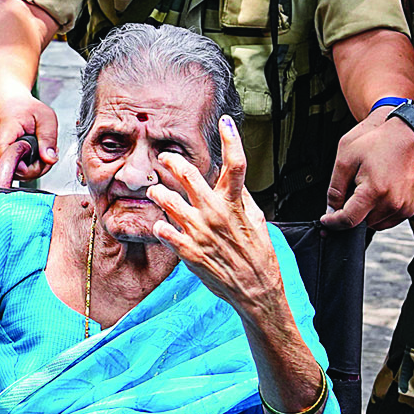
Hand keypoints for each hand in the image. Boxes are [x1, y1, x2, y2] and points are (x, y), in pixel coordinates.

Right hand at [0, 94, 59, 180]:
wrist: (8, 104)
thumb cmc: (24, 108)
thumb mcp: (44, 117)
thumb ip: (48, 138)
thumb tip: (51, 159)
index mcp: (3, 141)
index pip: (17, 168)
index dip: (35, 164)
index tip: (42, 149)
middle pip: (22, 175)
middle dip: (40, 164)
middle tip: (45, 146)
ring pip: (23, 176)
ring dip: (37, 164)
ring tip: (39, 146)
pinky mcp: (2, 164)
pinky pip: (21, 173)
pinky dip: (31, 164)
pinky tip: (33, 151)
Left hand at [148, 115, 282, 315]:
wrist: (256, 290)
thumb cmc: (258, 256)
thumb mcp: (257, 221)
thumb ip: (242, 198)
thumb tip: (232, 179)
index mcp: (235, 204)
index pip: (236, 164)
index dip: (232, 139)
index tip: (226, 122)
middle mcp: (216, 214)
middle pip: (189, 175)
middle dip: (172, 162)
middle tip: (164, 158)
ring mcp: (200, 233)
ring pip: (168, 201)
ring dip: (158, 193)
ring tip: (155, 192)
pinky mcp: (189, 252)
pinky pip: (164, 232)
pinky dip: (160, 227)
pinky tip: (159, 226)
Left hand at [321, 109, 413, 230]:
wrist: (405, 135)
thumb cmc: (377, 142)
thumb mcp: (346, 159)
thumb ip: (335, 189)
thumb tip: (331, 210)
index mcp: (374, 192)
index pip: (348, 220)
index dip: (333, 222)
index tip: (326, 220)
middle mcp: (391, 203)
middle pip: (360, 223)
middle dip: (350, 212)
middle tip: (352, 190)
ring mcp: (403, 207)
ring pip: (373, 223)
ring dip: (365, 213)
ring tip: (368, 188)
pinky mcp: (409, 208)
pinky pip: (387, 220)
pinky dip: (378, 212)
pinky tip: (379, 193)